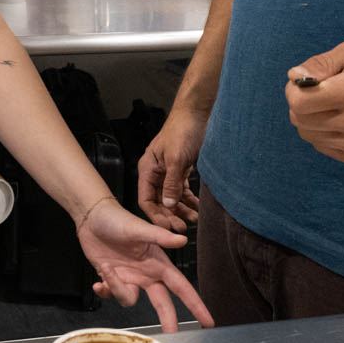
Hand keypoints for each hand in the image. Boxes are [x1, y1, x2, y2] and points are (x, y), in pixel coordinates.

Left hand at [79, 199, 214, 330]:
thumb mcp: (138, 228)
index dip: (196, 305)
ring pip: (130, 300)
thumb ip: (160, 237)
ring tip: (107, 269)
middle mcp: (146, 273)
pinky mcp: (112, 278)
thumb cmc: (116, 219)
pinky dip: (105, 291)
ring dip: (118, 289)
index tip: (208, 321)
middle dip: (168, 320)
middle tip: (171, 335)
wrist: (91, 218)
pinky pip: (112, 295)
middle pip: (162, 303)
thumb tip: (182, 240)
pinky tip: (98, 281)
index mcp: (158, 263)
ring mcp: (129, 277)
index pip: (182, 288)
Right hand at [136, 110, 206, 231]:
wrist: (198, 114)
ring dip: (181, 210)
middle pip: (159, 201)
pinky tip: (197, 208)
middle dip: (170, 215)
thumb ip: (171, 183)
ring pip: (171, 197)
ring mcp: (168, 172)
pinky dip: (189, 200)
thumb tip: (168, 204)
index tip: (167, 228)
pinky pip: (182, 190)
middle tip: (183, 228)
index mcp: (148, 168)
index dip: (155, 215)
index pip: (145, 199)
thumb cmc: (183, 130)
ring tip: (194, 220)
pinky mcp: (181, 170)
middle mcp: (156, 172)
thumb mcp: (176, 159)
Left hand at [285, 40, 343, 167]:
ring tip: (334, 105)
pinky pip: (323, 147)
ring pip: (310, 136)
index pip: (301, 104)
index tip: (305, 83)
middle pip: (301, 121)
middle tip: (318, 92)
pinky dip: (325, 133)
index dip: (294, 91)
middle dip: (301, 105)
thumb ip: (321, 63)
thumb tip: (294, 76)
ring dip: (312, 119)